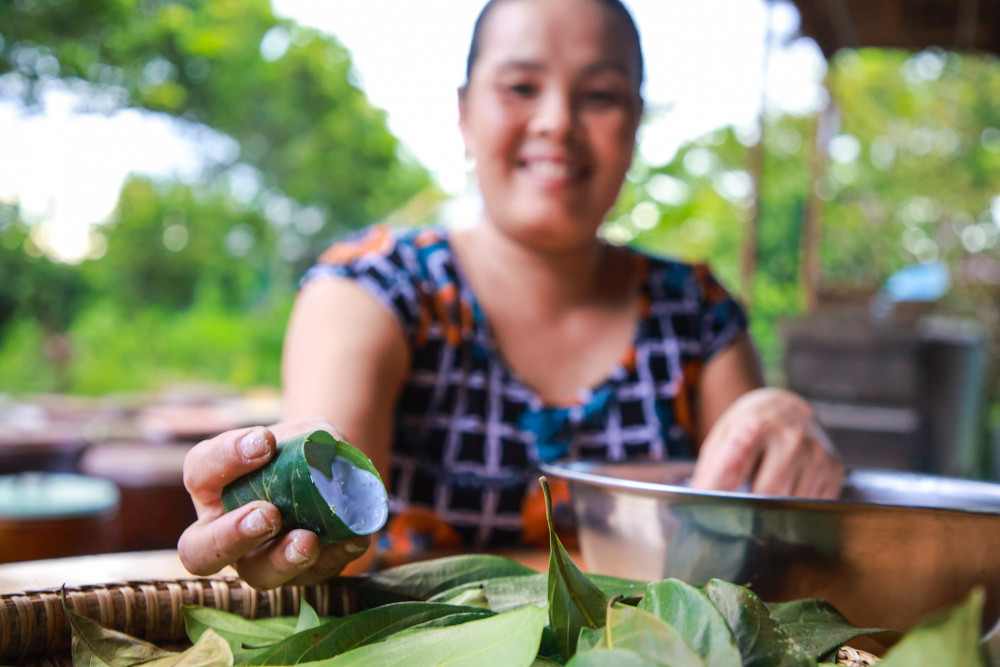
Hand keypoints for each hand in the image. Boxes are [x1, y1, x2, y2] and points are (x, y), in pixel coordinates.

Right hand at [177, 419, 370, 588]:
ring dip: (283, 559)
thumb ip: (308, 439)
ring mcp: (260, 559)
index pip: (200, 471)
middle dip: (232, 536)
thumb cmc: (304, 452)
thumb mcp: (304, 434)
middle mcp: (224, 531)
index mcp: (213, 487)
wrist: (334, 481)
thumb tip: (320, 452)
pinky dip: (336, 556)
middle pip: (199, 551)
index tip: (264, 442)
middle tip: (267, 514)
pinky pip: (314, 575)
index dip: (225, 458)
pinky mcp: (301, 574)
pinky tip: (354, 539)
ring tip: (307, 540)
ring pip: (257, 575)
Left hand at [689, 388, 842, 497]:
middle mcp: (790, 438)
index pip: (735, 466)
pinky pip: (811, 506)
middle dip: (749, 505)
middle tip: (738, 504)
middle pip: (766, 494)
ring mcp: (816, 454)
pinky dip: (795, 506)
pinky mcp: (834, 470)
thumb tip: (704, 503)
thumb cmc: (746, 430)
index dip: (721, 490)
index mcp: (755, 426)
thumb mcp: (720, 439)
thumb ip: (712, 472)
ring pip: (790, 505)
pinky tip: (788, 485)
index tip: (710, 504)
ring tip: (766, 484)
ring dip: (773, 506)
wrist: (786, 409)